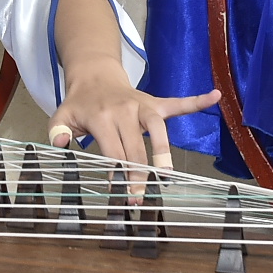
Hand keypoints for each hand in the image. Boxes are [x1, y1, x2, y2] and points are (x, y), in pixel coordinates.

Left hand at [48, 58, 219, 180]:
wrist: (94, 75)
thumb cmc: (80, 103)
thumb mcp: (61, 115)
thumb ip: (57, 130)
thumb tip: (58, 145)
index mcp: (102, 117)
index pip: (113, 150)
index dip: (117, 172)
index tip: (119, 192)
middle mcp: (125, 110)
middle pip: (136, 147)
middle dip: (139, 175)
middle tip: (140, 198)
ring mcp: (142, 106)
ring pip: (158, 130)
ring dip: (163, 153)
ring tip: (166, 176)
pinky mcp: (155, 103)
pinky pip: (177, 103)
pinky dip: (197, 100)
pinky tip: (215, 96)